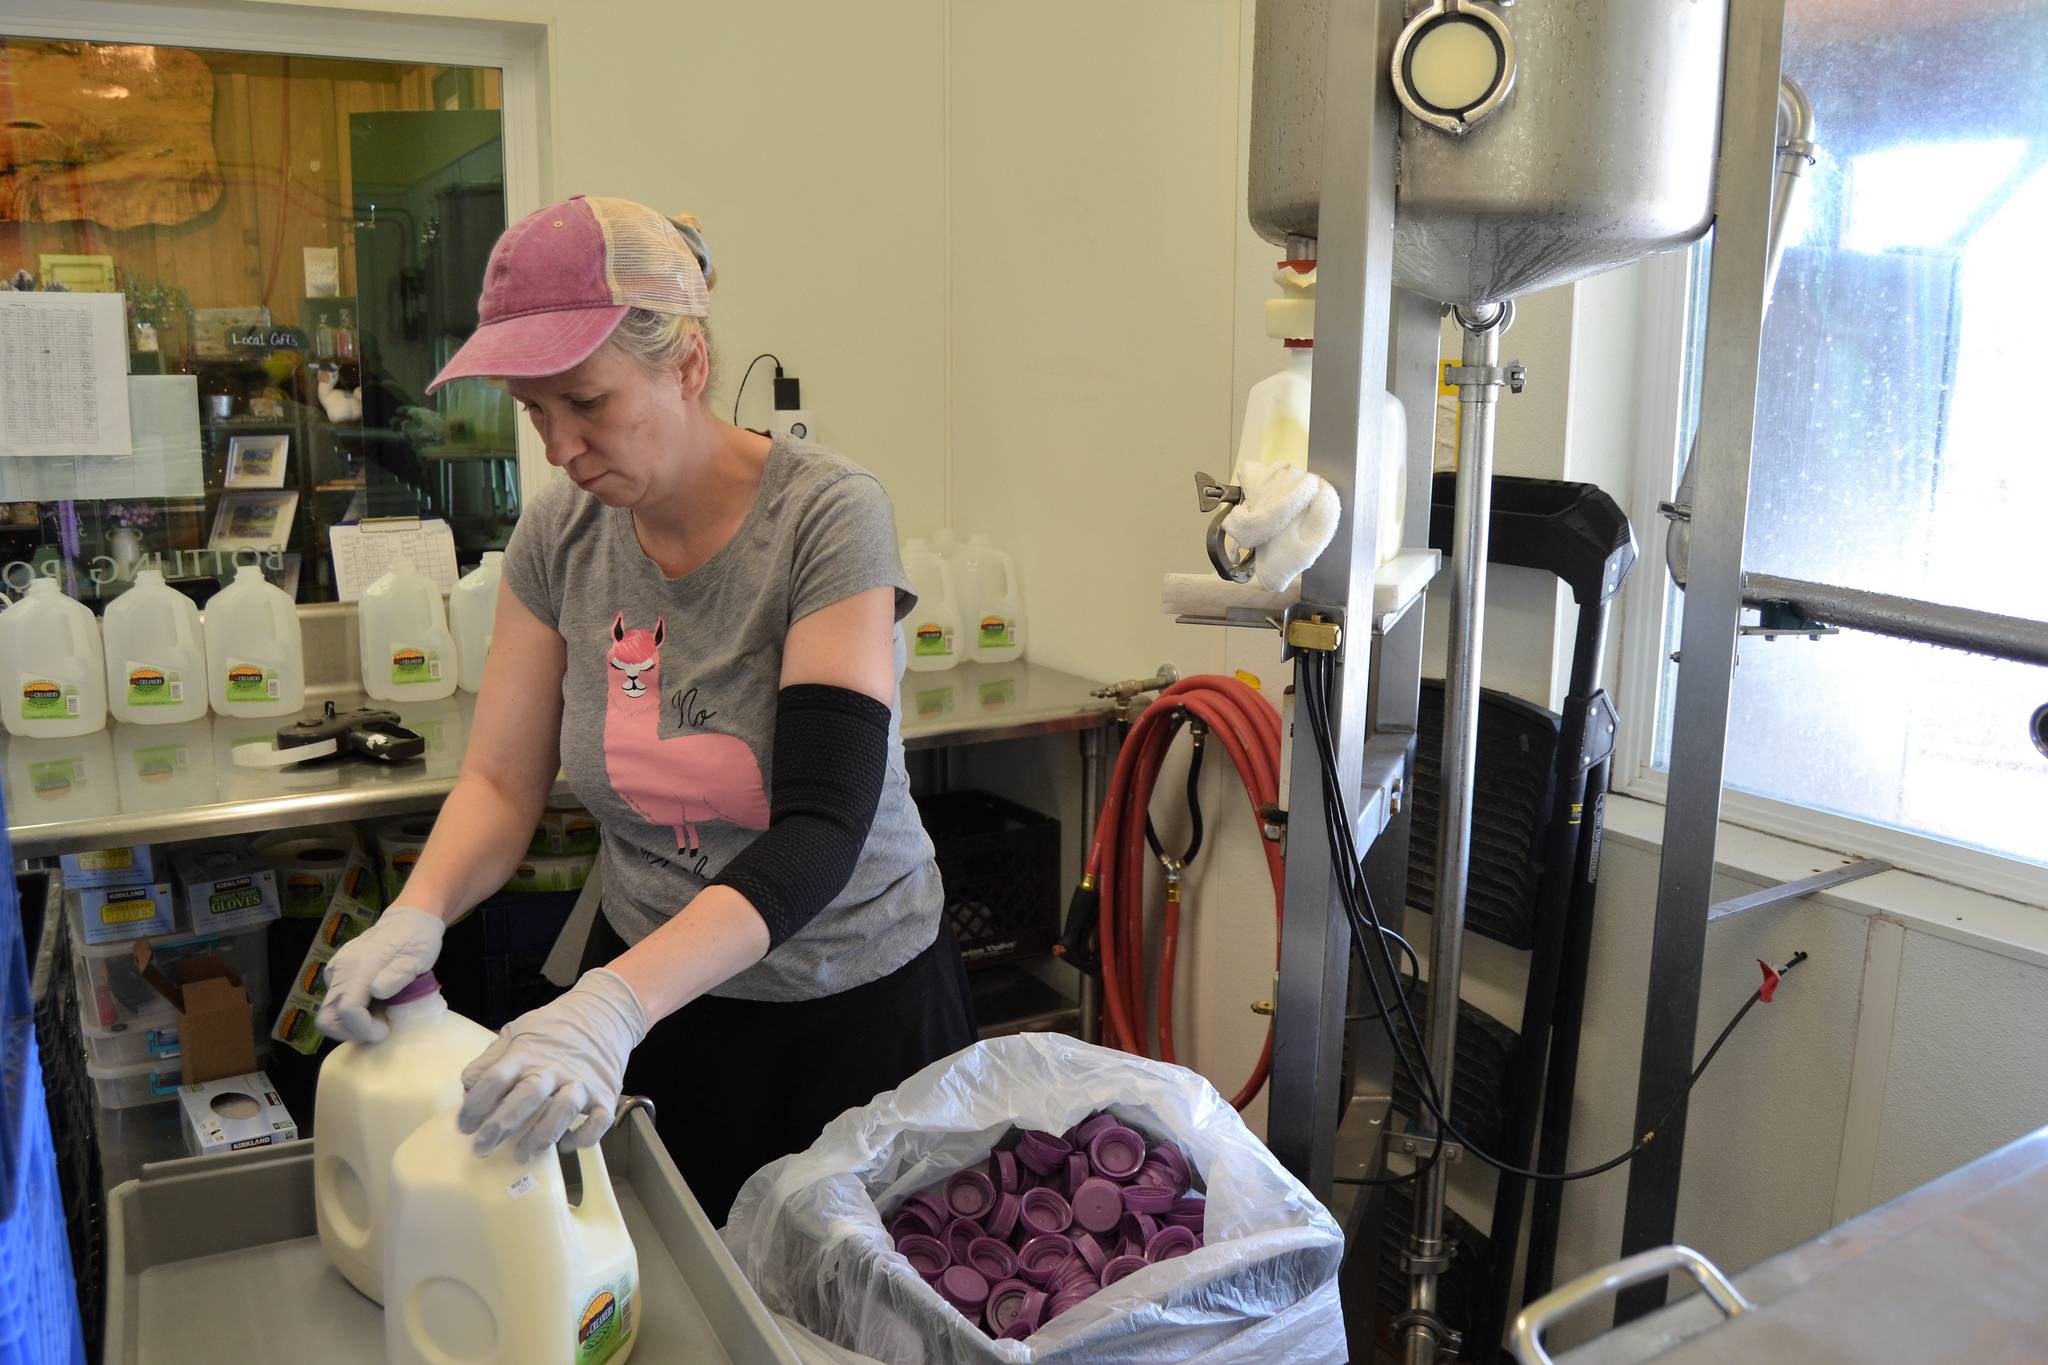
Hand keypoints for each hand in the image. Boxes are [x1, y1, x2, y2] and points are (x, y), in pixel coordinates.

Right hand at [315, 905, 446, 1043]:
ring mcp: (335, 971)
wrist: (409, 919)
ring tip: (380, 1016)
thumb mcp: (417, 958)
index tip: (385, 1030)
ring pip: (329, 1013)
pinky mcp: (336, 973)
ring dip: (351, 1024)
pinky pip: (335, 1002)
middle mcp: (340, 969)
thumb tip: (376, 991)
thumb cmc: (417, 940)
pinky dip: (351, 1013)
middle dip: (351, 1032)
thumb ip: (397, 975)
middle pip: (327, 1017)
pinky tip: (374, 1006)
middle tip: (380, 1028)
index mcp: (360, 966)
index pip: (346, 1009)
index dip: (362, 1028)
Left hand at [457, 969, 648, 1161]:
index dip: (475, 1105)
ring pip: (562, 1111)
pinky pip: (597, 1122)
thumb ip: (490, 1059)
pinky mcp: (606, 1095)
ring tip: (521, 1155)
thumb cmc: (554, 1028)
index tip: (464, 1127)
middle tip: (481, 1149)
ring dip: (539, 1137)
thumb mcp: (516, 1031)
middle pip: (525, 1097)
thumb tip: (467, 1088)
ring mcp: (583, 1082)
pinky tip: (565, 1144)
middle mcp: (554, 1067)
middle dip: (500, 1126)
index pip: (495, 1078)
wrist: (606, 1014)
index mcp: (527, 1052)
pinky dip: (581, 1137)